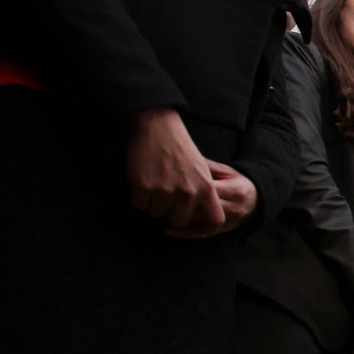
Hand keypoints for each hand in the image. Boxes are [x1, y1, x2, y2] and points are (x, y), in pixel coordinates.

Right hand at [127, 107, 222, 231]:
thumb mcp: (202, 169)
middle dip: (170, 212)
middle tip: (166, 193)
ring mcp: (165, 191)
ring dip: (153, 202)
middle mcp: (187, 192)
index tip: (195, 226)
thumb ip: (202, 193)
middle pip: (178, 221)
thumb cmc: (179, 147)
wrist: (157, 126)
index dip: (205, 228)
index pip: (215, 221)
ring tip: (155, 180)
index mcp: (206, 187)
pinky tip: (143, 178)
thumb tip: (197, 217)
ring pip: (156, 214)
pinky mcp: (143, 187)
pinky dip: (138, 196)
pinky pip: (139, 205)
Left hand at [166, 161, 256, 237]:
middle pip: (202, 208)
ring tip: (164, 208)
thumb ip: (208, 167)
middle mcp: (232, 208)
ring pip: (199, 222)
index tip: (172, 180)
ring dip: (180, 216)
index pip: (207, 190)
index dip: (188, 186)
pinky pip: (200, 235)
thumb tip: (185, 158)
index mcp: (234, 190)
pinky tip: (169, 230)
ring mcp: (227, 222)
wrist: (256, 201)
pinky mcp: (222, 232)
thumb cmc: (239, 183)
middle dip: (182, 202)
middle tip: (164, 195)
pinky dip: (184, 234)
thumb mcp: (227, 171)